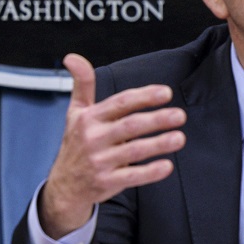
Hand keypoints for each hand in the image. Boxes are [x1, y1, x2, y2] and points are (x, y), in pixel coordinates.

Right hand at [37, 53, 186, 237]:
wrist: (64, 185)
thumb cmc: (76, 144)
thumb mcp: (76, 112)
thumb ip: (82, 84)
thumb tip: (72, 57)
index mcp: (89, 118)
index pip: (120, 103)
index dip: (144, 97)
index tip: (166, 93)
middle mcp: (93, 138)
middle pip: (130, 125)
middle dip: (156, 119)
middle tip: (179, 115)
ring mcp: (100, 161)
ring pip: (134, 150)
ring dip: (159, 144)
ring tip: (179, 137)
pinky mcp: (106, 181)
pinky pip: (132, 176)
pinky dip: (150, 172)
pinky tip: (167, 165)